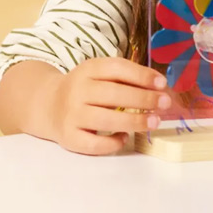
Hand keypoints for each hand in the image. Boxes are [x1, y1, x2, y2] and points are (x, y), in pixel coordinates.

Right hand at [47, 57, 170, 154]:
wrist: (47, 105)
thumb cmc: (86, 89)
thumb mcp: (101, 74)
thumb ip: (127, 78)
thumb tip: (160, 88)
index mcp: (88, 70)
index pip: (117, 68)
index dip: (141, 75)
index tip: (162, 83)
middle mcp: (77, 90)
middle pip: (114, 94)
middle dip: (144, 99)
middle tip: (165, 103)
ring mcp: (71, 114)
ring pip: (106, 119)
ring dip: (135, 121)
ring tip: (154, 122)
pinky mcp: (68, 137)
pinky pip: (94, 143)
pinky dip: (112, 142)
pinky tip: (124, 137)